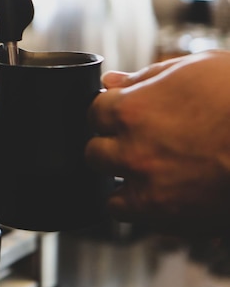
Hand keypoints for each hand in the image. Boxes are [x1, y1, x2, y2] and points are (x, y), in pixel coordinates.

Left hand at [86, 50, 229, 235]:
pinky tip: (158, 191)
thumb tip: (111, 80)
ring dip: (121, 179)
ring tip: (149, 170)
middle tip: (138, 142)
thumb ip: (144, 77)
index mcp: (131, 110)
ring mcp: (147, 187)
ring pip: (106, 188)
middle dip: (111, 145)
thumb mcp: (193, 69)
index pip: (93, 112)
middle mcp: (132, 150)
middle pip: (95, 151)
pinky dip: (137, 206)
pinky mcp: (166, 217)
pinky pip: (127, 215)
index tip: (123, 114)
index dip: (110, 112)